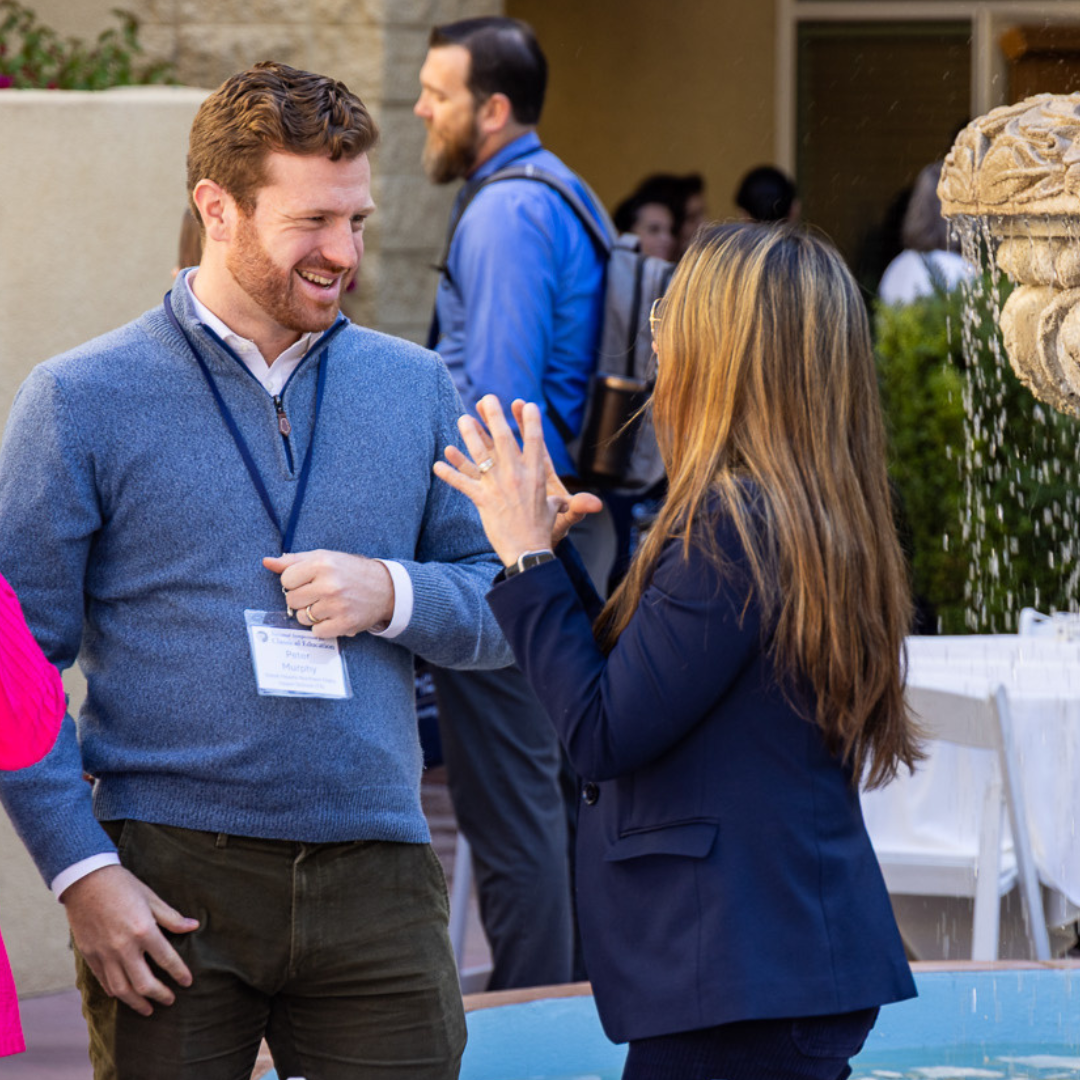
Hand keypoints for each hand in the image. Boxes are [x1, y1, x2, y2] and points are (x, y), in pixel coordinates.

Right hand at [61, 864, 198, 1016]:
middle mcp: (124, 947)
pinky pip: (104, 981)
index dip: (180, 973)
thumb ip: (171, 917)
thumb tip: (193, 926)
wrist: (86, 881)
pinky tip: (124, 995)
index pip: (167, 959)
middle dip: (160, 995)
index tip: (188, 982)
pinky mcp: (90, 956)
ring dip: (137, 1002)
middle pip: (144, 983)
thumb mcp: (151, 897)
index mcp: (144, 930)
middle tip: (170, 1001)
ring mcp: (105, 954)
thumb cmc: (123, 886)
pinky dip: (116, 992)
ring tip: (147, 1009)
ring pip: (122, 990)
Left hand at [263, 550, 393, 636]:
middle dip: (301, 599)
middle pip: (291, 600)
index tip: (308, 581)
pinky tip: (334, 616)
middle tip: (318, 594)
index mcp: (322, 563)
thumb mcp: (324, 558)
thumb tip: (267, 562)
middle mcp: (329, 584)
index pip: (286, 579)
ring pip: (302, 618)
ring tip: (327, 605)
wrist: (385, 588)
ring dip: (311, 614)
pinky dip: (322, 627)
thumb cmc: (350, 571)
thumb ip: (294, 561)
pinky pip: (316, 632)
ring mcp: (337, 605)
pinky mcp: (345, 623)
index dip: (294, 582)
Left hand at [433, 395, 600, 565]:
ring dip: (470, 435)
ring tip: (463, 420)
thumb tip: (593, 504)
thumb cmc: (543, 531)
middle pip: (504, 439)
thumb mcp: (557, 511)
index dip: (530, 421)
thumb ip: (565, 502)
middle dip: (495, 416)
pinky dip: (450, 473)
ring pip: (481, 455)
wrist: (529, 552)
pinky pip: (463, 482)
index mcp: (536, 475)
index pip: (535, 441)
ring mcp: (499, 486)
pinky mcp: (483, 500)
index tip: (525, 404)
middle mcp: (517, 475)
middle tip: (487, 399)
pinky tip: (438, 464)